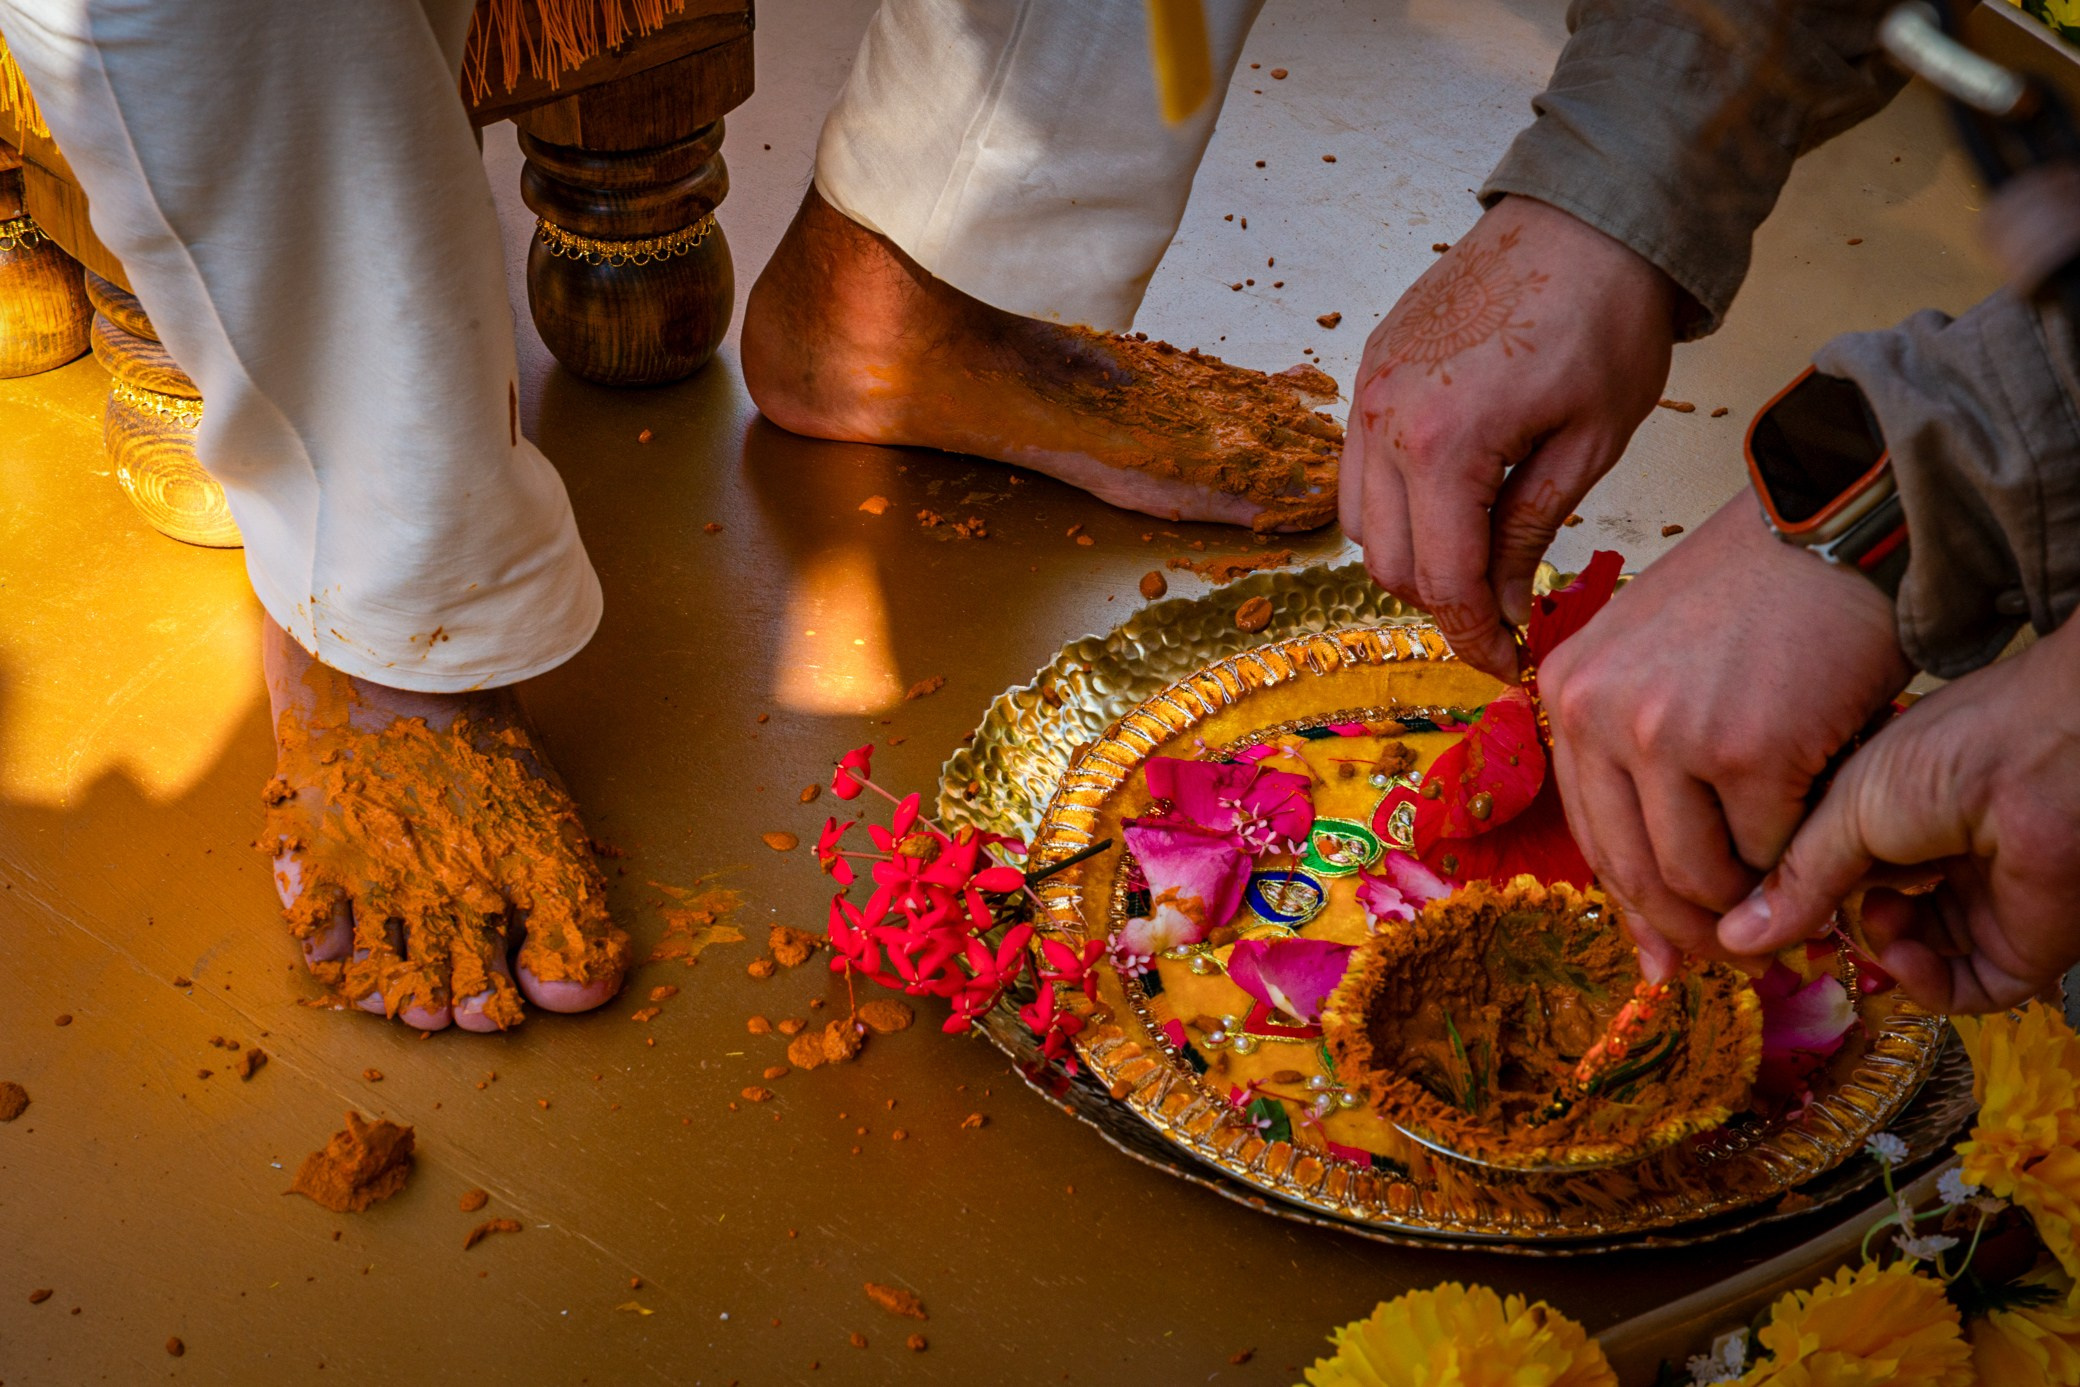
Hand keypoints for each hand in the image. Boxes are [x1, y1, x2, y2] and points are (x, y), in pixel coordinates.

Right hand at [1341, 196, 1678, 676]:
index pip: (1443, 581)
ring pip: (1359, 526)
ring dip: (1413, 559)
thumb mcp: (1588, 444)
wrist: (1585, 215)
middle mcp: (1385, 421)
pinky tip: (1452, 504)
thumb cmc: (1605, 316)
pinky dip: (1394, 507)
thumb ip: (1530, 532)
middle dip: (1445, 605)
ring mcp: (1367, 393)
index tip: (1510, 662)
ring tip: (1478, 560)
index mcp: (1444, 443)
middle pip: (1390, 565)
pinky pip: (1357, 471)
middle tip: (1503, 615)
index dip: (1475, 638)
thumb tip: (1503, 606)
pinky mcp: (1370, 370)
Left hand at [1538, 492, 1913, 978]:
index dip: (1637, 907)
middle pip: (1634, 873)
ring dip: (1750, 898)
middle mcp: (1598, 712)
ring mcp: (1666, 730)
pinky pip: (1770, 850)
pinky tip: (1823, 832)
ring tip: (1791, 884)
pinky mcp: (1746, 747)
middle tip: (1743, 946)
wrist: (1830, 527)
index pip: (1591, 838)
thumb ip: (1644, 780)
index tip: (1674, 947)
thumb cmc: (1754, 601)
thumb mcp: (1659, 670)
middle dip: (1690, 929)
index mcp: (1566, 693)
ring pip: (1698, 876)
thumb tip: (1655, 949)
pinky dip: (1801, 857)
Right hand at [1718, 615, 2079, 1011]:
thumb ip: (1791, 879)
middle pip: (1877, 909)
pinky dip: (1924, 981)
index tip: (1759, 907)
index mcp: (1903, 805)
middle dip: (1838, 919)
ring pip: (1919, 954)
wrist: (2036, 767)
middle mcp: (1945, 851)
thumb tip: (1729, 934)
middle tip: (1805, 923)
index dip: (1800, 888)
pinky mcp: (2022, 946)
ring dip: (1884, 945)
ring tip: (1875, 917)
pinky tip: (1901, 951)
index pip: (1842, 862)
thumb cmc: (1944, 756)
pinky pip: (1964, 987)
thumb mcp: (1842, 809)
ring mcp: (1985, 899)